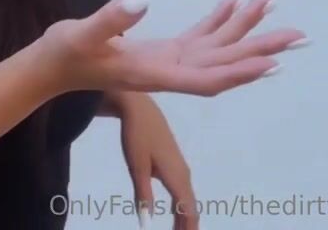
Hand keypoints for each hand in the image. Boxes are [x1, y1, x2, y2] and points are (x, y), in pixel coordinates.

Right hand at [35, 0, 304, 96]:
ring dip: (246, 30)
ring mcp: (166, 61)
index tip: (273, 63)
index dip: (239, 71)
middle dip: (261, 49)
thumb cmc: (62, 54)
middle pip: (223, 63)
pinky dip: (218, 22)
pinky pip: (198, 38)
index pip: (205, 77)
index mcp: (154, 72)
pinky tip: (233, 3)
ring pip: (216, 48)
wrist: (49, 67)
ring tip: (273, 4)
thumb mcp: (82, 34)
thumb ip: (112, 18)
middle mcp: (168, 71)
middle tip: (301, 35)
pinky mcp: (160, 51)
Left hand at [114, 93, 198, 229]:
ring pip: (187, 198)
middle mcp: (183, 174)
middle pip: (191, 206)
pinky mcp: (174, 163)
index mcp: (176, 177)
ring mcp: (181, 168)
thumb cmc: (137, 136)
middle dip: (188, 225)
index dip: (189, 228)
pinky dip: (181, 204)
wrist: (140, 110)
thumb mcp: (137, 167)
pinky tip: (176, 211)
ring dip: (185, 216)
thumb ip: (143, 195)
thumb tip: (147, 222)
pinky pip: (183, 190)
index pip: (189, 210)